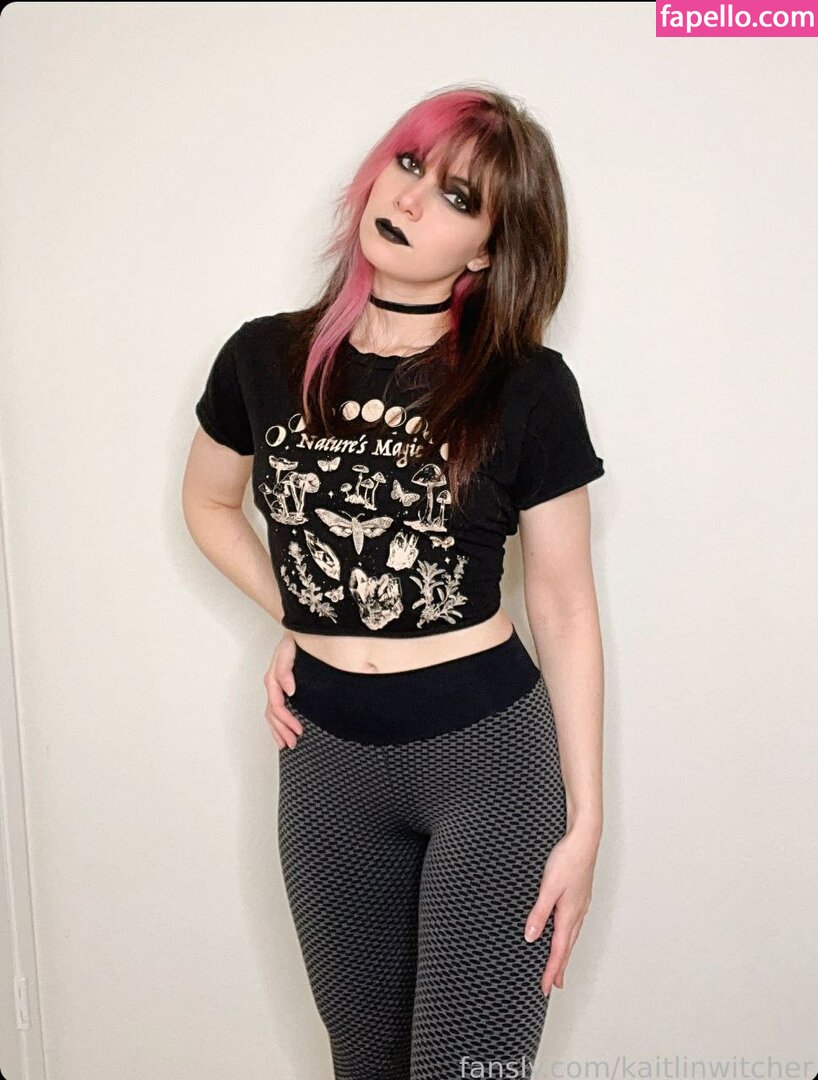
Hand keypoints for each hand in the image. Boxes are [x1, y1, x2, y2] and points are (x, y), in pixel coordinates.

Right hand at [263, 633, 302, 749]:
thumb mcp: (287, 652)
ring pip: (271, 716)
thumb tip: (289, 690)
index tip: (298, 730)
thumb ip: (285, 670)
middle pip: (273, 715)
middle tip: (293, 744)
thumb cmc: (292, 643)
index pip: (277, 706)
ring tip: (286, 745)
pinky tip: (282, 733)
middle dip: (282, 731)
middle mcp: (272, 687)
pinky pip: (275, 711)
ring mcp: (275, 689)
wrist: (297, 634)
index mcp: (272, 680)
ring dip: (278, 731)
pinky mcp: (280, 690)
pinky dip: (277, 725)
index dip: (287, 720)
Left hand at [523, 823, 600, 994]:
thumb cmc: (568, 859)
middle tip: (554, 985)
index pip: (558, 950)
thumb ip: (539, 913)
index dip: (551, 970)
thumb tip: (531, 937)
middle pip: (567, 947)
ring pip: (571, 935)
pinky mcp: (580, 895)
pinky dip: (567, 936)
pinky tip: (565, 932)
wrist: (585, 839)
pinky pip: (573, 923)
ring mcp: (580, 904)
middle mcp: (577, 913)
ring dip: (564, 953)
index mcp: (570, 914)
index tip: (546, 988)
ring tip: (559, 965)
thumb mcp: (548, 887)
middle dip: (559, 967)